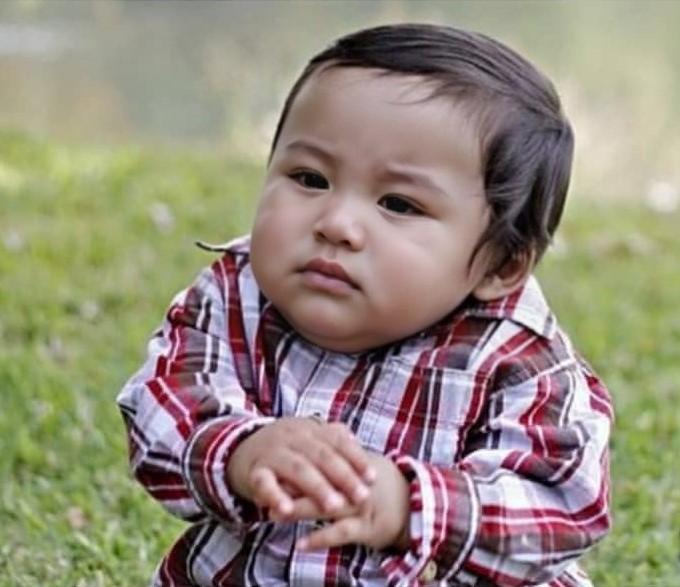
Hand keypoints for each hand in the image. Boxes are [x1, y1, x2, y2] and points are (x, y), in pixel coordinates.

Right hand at [226, 417, 375, 517]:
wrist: (239, 448)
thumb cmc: (285, 448)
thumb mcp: (308, 438)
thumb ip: (333, 440)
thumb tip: (360, 447)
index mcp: (309, 429)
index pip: (337, 441)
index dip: (356, 459)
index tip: (373, 478)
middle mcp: (292, 437)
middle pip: (322, 455)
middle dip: (344, 477)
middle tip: (361, 497)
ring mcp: (273, 452)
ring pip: (298, 468)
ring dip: (317, 487)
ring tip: (334, 506)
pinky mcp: (254, 471)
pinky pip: (264, 483)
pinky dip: (275, 496)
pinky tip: (286, 512)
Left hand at [280, 453, 410, 551]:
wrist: (410, 501)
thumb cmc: (372, 481)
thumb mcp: (353, 463)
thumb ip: (330, 457)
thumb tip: (299, 453)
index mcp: (349, 462)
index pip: (318, 459)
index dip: (293, 463)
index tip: (269, 467)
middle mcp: (353, 481)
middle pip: (319, 479)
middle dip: (290, 486)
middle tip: (264, 490)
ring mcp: (360, 504)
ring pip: (327, 505)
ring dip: (300, 509)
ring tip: (276, 514)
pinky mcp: (366, 527)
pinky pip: (341, 533)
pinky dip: (320, 538)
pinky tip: (302, 544)